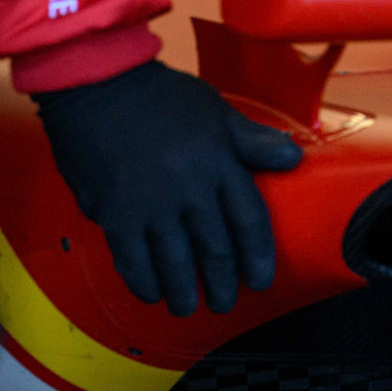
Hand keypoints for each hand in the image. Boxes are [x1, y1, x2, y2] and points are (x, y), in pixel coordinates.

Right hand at [32, 61, 301, 314]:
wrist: (98, 83)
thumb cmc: (161, 95)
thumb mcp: (216, 111)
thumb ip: (252, 140)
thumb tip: (293, 158)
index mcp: (220, 164)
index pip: (249, 220)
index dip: (257, 255)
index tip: (260, 280)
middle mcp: (190, 189)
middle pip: (214, 248)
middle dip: (222, 282)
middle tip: (225, 303)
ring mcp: (151, 203)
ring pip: (174, 261)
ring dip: (183, 291)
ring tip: (188, 308)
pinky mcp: (113, 211)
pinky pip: (131, 258)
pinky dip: (143, 281)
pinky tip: (150, 293)